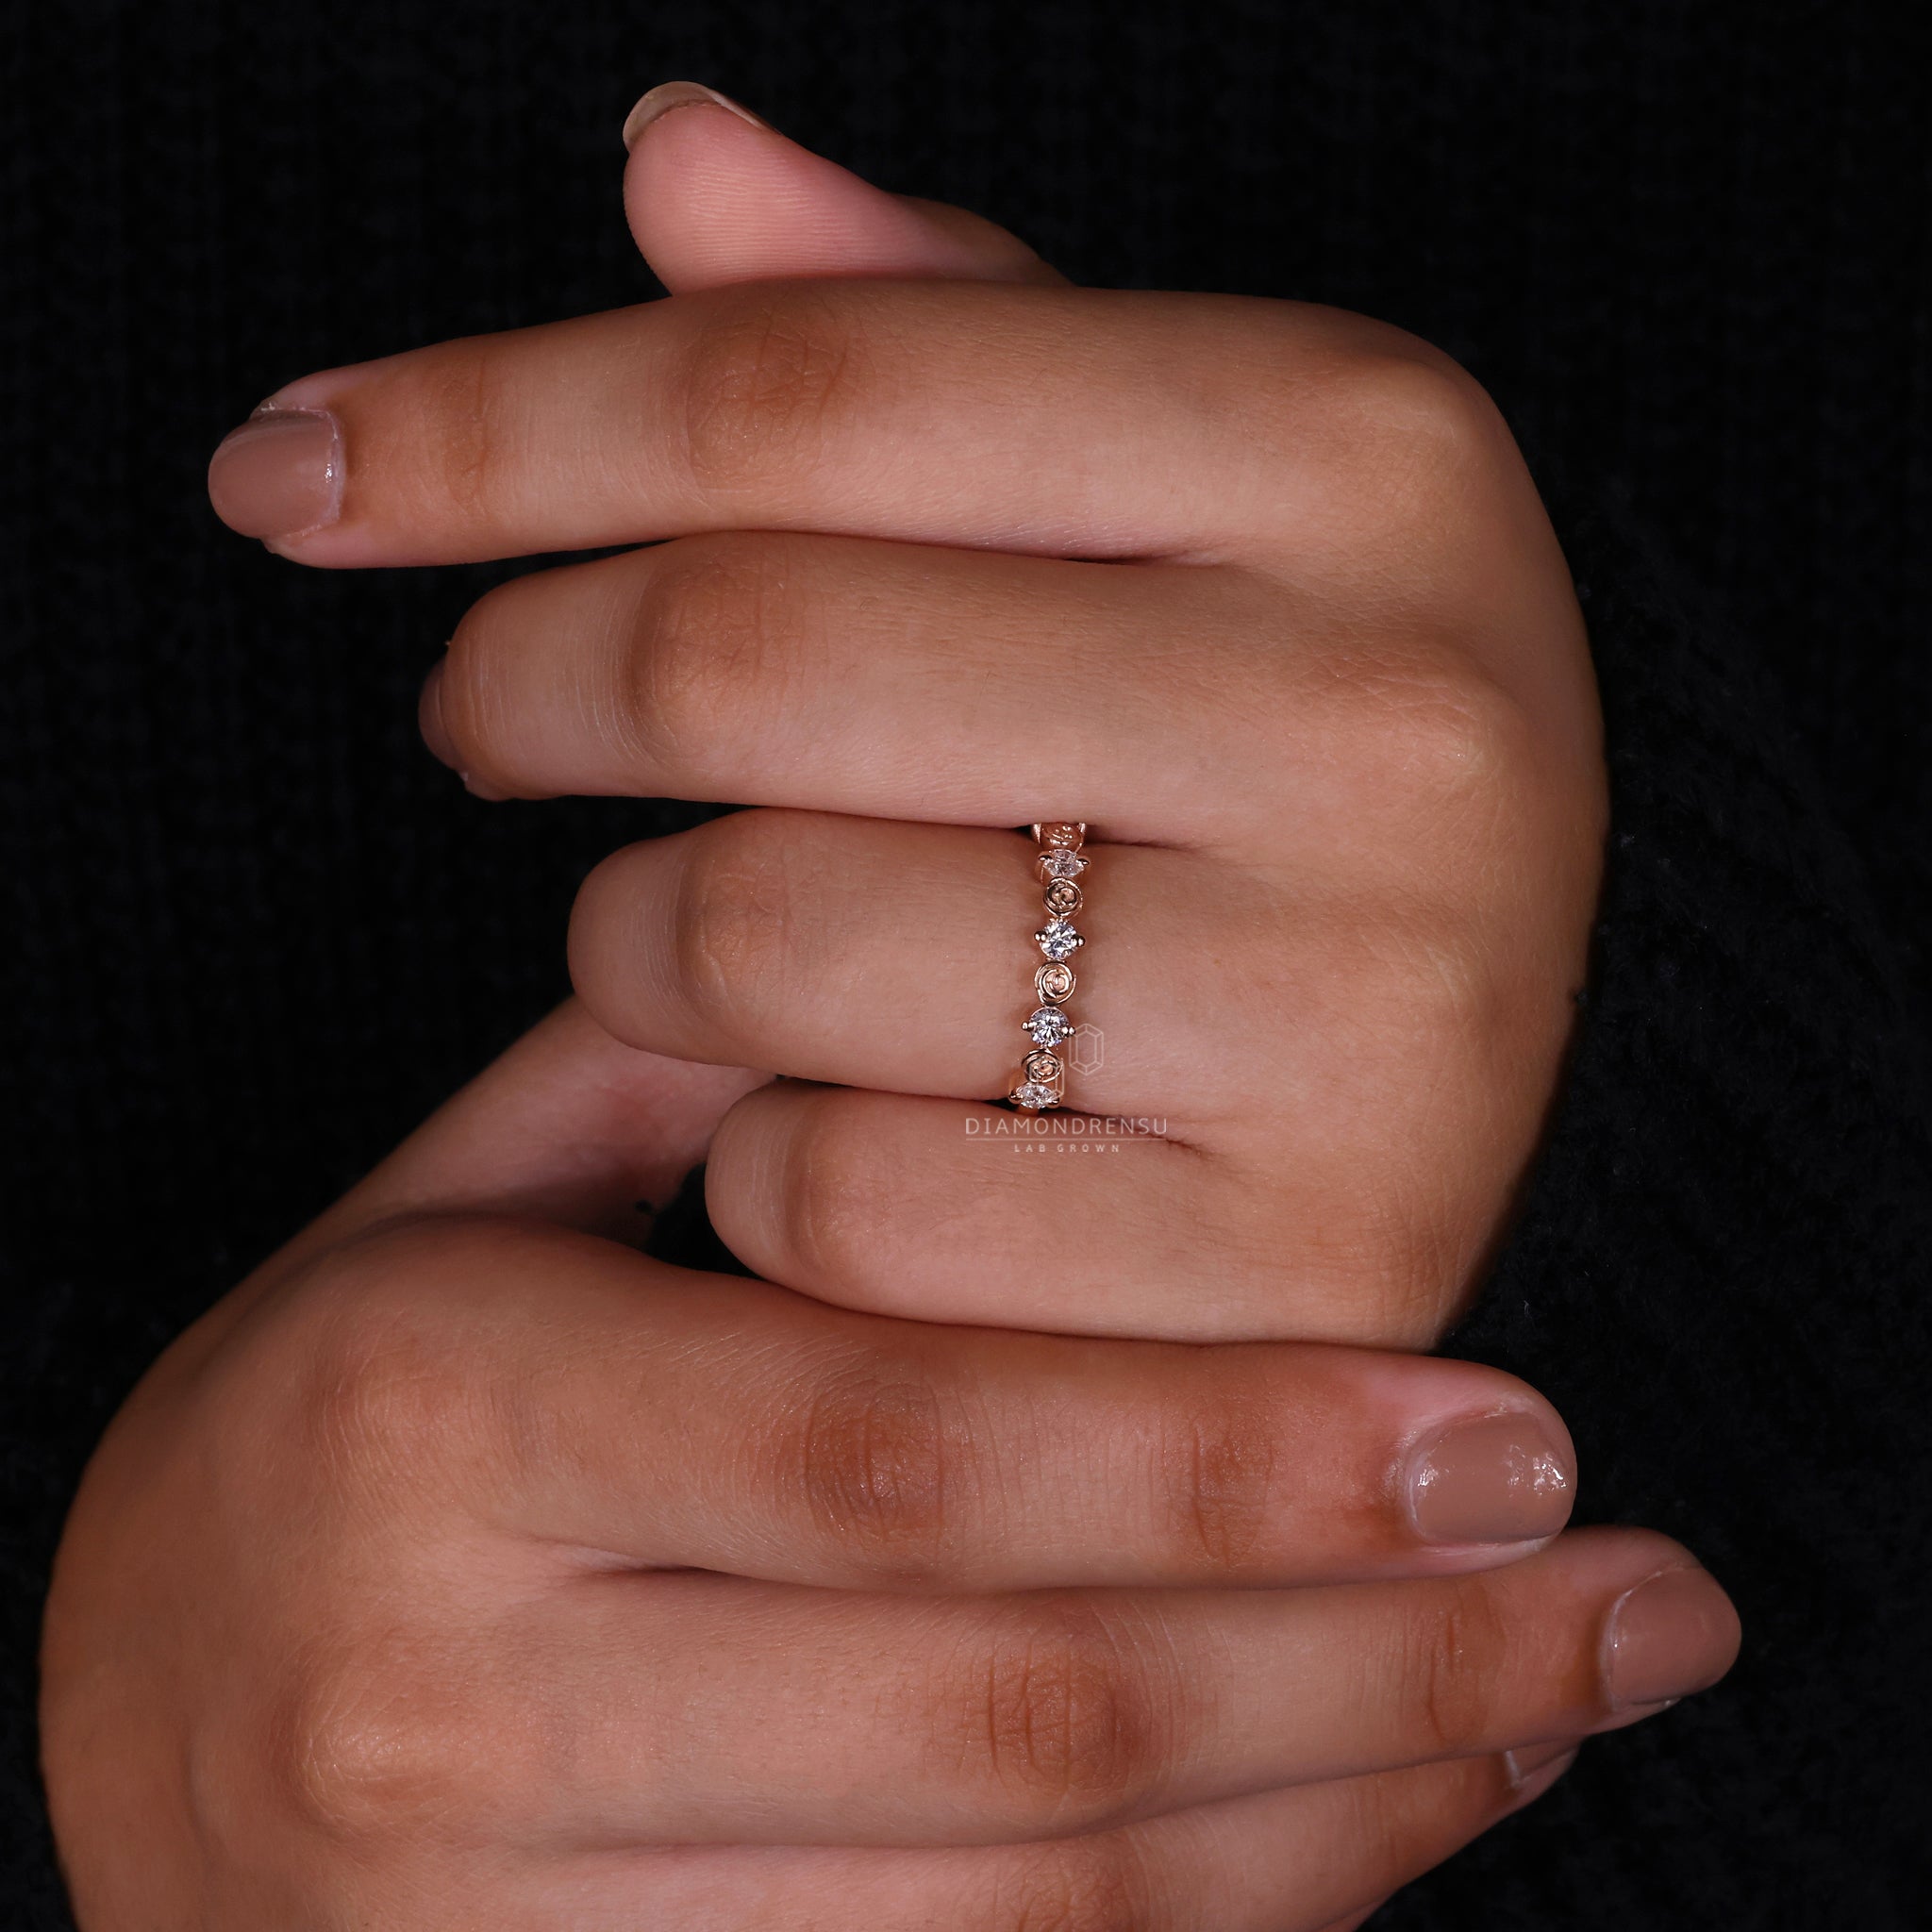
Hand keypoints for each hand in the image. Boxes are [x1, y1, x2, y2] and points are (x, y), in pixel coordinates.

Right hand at [42, 1006, 1736, 1930]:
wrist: (87, 1722)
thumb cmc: (316, 1429)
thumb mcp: (443, 1222)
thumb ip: (684, 1112)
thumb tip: (973, 1005)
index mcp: (437, 1419)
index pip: (908, 1445)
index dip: (1230, 1451)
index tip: (1500, 1419)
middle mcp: (453, 1699)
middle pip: (1019, 1702)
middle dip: (1363, 1647)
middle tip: (1615, 1572)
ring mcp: (498, 1929)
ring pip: (1036, 1912)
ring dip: (1344, 1807)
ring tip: (1555, 1696)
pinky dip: (1219, 1931)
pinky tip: (1379, 1826)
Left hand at [209, 87, 1606, 1350]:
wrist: (1543, 1050)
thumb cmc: (1280, 747)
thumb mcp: (1165, 491)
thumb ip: (923, 326)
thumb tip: (676, 160)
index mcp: (1360, 450)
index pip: (797, 385)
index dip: (484, 419)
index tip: (292, 470)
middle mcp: (1392, 715)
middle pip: (732, 658)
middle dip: (518, 685)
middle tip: (488, 718)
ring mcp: (1357, 1016)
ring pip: (743, 944)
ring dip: (641, 948)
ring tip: (716, 940)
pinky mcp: (1272, 1274)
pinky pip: (824, 1203)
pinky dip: (763, 1161)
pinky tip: (858, 1122)